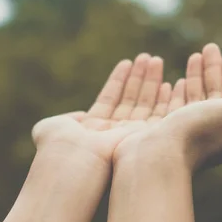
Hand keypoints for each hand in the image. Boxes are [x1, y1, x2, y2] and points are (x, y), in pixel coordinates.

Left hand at [31, 53, 183, 167]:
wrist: (75, 163)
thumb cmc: (60, 146)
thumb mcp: (52, 126)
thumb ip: (68, 118)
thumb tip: (80, 116)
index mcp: (93, 128)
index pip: (109, 99)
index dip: (118, 81)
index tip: (127, 62)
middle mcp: (114, 132)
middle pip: (129, 99)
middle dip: (139, 78)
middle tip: (148, 57)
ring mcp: (131, 135)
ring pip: (144, 104)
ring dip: (151, 82)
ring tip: (156, 60)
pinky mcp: (145, 139)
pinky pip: (158, 116)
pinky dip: (164, 99)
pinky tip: (169, 83)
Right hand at [115, 43, 221, 172]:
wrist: (157, 158)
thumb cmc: (199, 132)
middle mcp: (206, 132)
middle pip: (213, 94)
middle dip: (213, 70)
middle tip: (210, 48)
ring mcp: (180, 133)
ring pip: (190, 99)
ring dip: (193, 77)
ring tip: (193, 57)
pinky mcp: (156, 133)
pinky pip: (164, 107)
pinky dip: (169, 92)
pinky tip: (169, 82)